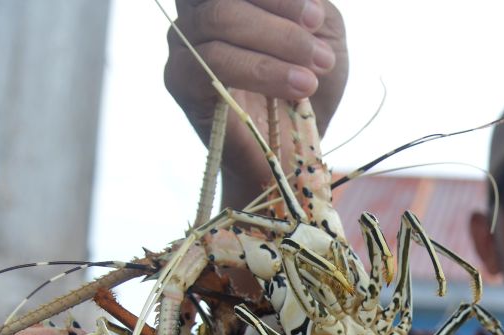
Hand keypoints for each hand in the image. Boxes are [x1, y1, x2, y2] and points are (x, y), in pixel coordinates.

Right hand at [164, 0, 347, 206]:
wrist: (295, 151)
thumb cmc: (308, 87)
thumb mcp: (324, 35)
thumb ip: (312, 4)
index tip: (316, 18)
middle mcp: (198, 12)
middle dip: (281, 13)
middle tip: (322, 55)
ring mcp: (183, 43)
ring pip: (219, 19)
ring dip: (277, 44)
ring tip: (312, 77)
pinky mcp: (179, 80)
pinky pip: (208, 62)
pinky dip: (259, 71)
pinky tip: (297, 88)